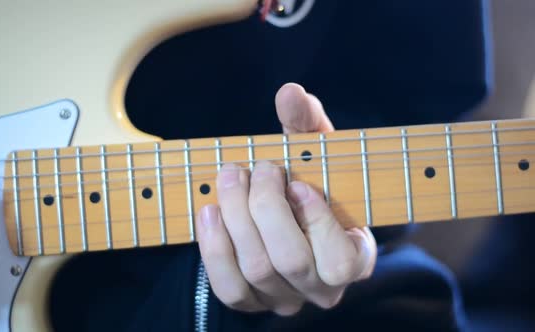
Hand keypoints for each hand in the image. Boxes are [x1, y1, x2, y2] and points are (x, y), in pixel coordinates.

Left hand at [196, 83, 376, 315]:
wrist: (285, 210)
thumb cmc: (310, 178)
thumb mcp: (315, 149)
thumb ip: (308, 123)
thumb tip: (289, 93)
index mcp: (353, 256)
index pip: (342, 262)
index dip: (317, 223)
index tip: (297, 183)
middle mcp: (322, 288)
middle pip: (290, 261)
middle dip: (264, 208)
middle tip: (255, 168)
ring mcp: (286, 298)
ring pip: (257, 272)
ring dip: (236, 219)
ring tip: (230, 178)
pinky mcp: (253, 302)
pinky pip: (230, 289)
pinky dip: (215, 249)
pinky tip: (210, 212)